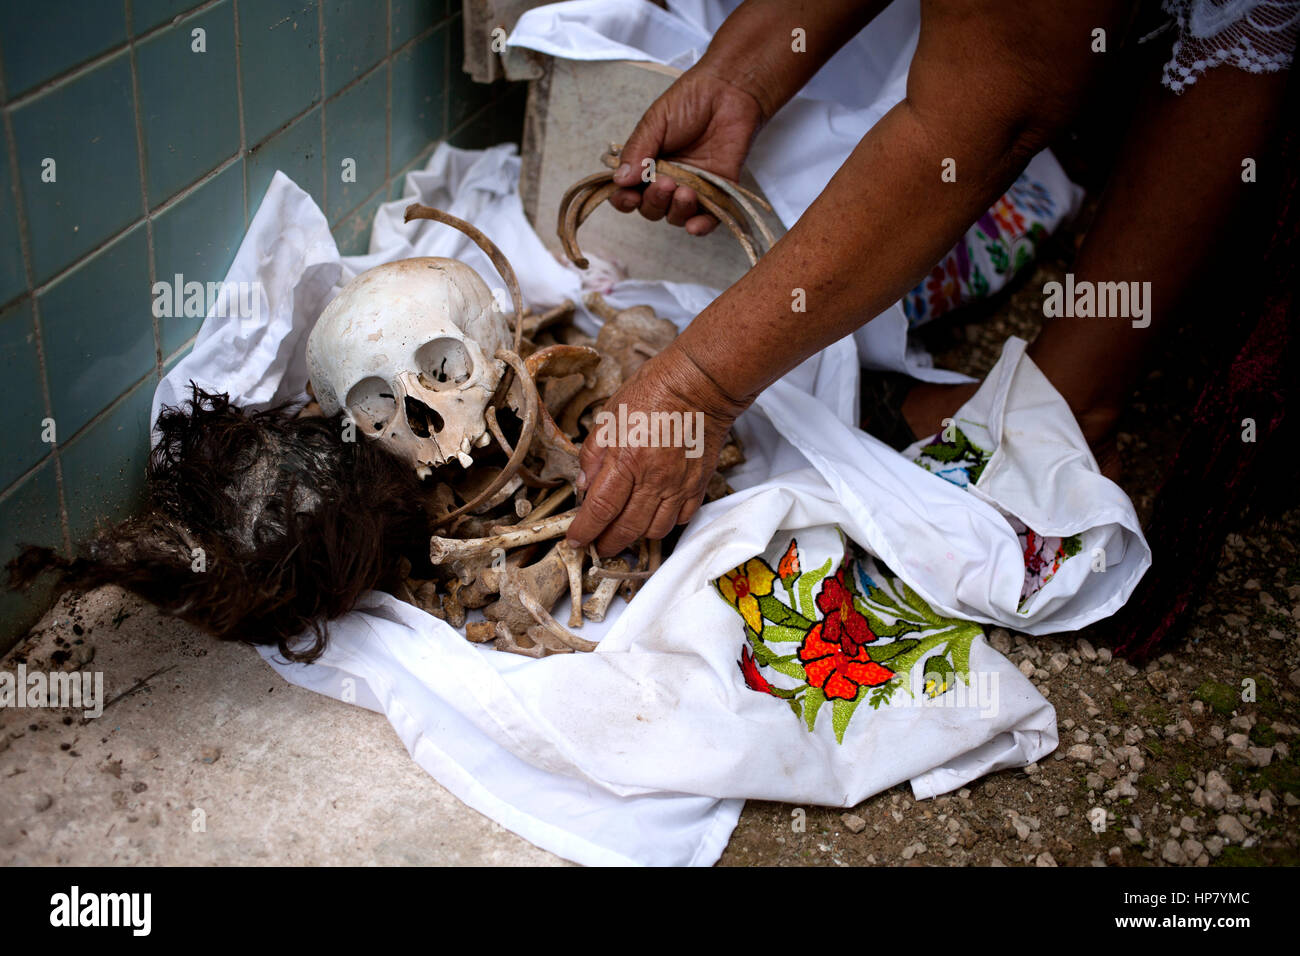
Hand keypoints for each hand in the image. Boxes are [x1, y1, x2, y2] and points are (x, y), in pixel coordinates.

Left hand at [566, 343, 750, 556]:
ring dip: (636, 537)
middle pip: (627, 528)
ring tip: (624, 531)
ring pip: (655, 530)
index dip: (585, 530)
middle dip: (607, 544)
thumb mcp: (609, 415)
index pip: (600, 509)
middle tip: (597, 546)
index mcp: (627, 459)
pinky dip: (665, 524)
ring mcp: (678, 484)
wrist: (700, 385)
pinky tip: (654, 517)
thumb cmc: (654, 392)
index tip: (576, 539)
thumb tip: (584, 484)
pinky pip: (681, 519)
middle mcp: (653, 478)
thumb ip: (593, 453)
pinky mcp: (698, 485)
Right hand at [609, 67, 765, 234]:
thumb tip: (619, 180)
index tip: (629, 196)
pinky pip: (708, 220)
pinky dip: (700, 226)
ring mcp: (692, 188)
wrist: (729, 92)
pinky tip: (695, 224)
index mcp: (647, 164)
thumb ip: (638, 151)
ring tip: (685, 191)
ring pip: (676, 216)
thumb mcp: (655, 122)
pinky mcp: (718, 192)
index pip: (628, 192)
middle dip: (654, 202)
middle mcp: (667, 180)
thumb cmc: (690, 101)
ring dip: (676, 210)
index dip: (624, 200)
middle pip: (651, 209)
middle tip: (666, 183)